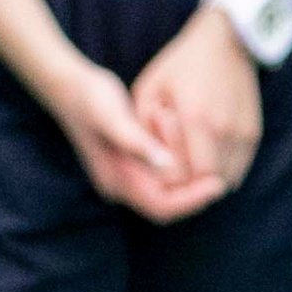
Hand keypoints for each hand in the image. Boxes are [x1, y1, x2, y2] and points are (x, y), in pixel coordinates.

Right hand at [47, 53, 213, 220]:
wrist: (68, 85)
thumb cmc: (90, 97)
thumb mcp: (113, 115)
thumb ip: (137, 142)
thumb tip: (166, 164)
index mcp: (115, 180)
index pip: (162, 206)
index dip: (192, 199)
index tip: (218, 183)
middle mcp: (119, 186)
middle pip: (166, 205)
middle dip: (194, 196)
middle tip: (223, 178)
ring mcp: (123, 177)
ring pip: (165, 195)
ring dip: (189, 186)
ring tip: (216, 169)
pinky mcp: (128, 165)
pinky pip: (160, 180)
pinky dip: (180, 174)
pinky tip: (198, 157)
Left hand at [126, 9, 267, 218]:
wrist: (225, 40)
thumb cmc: (178, 65)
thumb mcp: (148, 89)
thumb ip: (142, 129)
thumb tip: (144, 167)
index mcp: (196, 117)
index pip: (187, 177)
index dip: (172, 182)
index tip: (160, 168)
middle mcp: (225, 128)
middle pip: (208, 184)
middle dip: (189, 186)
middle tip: (173, 175)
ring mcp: (243, 132)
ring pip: (227, 181)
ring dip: (207, 182)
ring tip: (188, 166)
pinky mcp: (254, 133)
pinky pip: (239, 169)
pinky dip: (222, 172)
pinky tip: (205, 157)